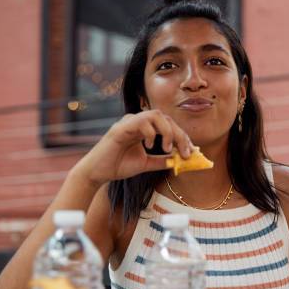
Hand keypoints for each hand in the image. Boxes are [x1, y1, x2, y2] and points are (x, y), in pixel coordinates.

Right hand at [75, 110, 193, 186]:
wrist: (97, 173)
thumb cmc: (118, 166)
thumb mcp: (146, 164)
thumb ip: (162, 161)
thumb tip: (180, 160)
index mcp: (144, 128)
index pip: (168, 125)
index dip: (182, 137)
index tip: (191, 152)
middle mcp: (137, 121)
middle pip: (166, 118)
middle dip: (179, 135)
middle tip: (185, 152)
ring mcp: (129, 122)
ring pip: (156, 115)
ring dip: (167, 131)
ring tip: (166, 148)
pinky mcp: (120, 128)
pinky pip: (140, 122)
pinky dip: (150, 133)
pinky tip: (149, 146)